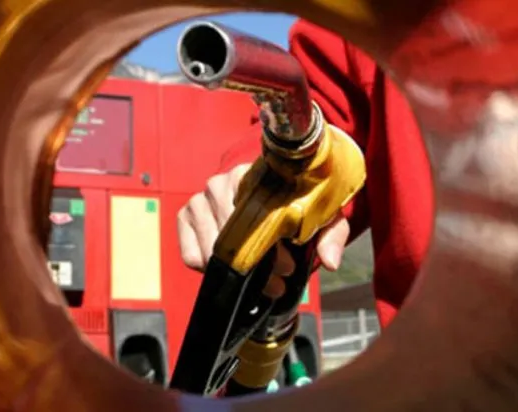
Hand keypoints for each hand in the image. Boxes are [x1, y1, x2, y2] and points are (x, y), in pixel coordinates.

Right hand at [177, 163, 350, 298]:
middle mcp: (221, 182)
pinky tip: (230, 269)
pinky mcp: (185, 216)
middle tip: (276, 281)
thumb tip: (330, 261)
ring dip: (234, 271)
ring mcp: (200, 199)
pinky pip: (190, 253)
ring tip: (259, 280)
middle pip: (231, 235)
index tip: (287, 268)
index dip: (272, 249)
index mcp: (253, 174)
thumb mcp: (322, 216)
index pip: (255, 215)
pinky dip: (209, 269)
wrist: (273, 194)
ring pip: (210, 248)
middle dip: (255, 265)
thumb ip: (332, 235)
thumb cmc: (297, 205)